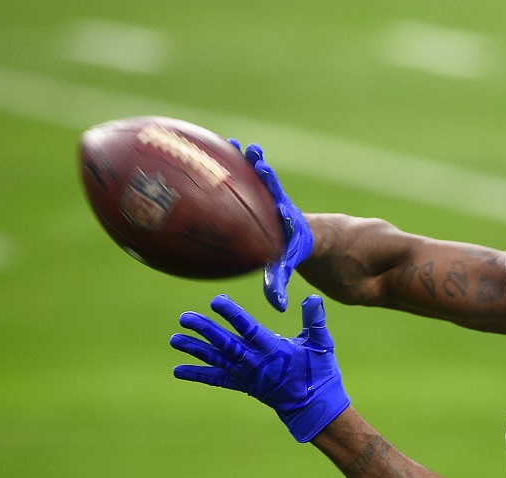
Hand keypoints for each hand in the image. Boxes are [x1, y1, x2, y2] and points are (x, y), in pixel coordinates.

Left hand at [171, 294, 348, 441]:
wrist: (313, 407)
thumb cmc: (319, 373)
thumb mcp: (321, 345)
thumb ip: (315, 320)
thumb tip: (312, 297)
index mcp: (273, 349)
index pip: (248, 328)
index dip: (232, 314)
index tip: (217, 301)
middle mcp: (255, 362)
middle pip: (225, 343)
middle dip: (204, 330)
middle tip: (185, 318)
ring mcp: (246, 375)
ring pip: (216, 360)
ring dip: (195, 350)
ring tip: (175, 339)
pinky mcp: (242, 385)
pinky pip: (216, 380)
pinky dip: (197, 375)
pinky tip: (178, 370)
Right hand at [229, 139, 313, 312]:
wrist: (295, 235)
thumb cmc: (288, 253)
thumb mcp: (284, 266)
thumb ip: (279, 282)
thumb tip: (279, 305)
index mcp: (284, 221)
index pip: (282, 210)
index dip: (278, 202)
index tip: (274, 196)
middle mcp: (276, 203)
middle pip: (270, 185)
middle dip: (263, 174)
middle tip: (256, 158)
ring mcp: (266, 195)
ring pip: (255, 175)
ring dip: (245, 160)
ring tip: (234, 144)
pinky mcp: (257, 191)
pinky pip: (241, 176)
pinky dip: (229, 165)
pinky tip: (210, 151)